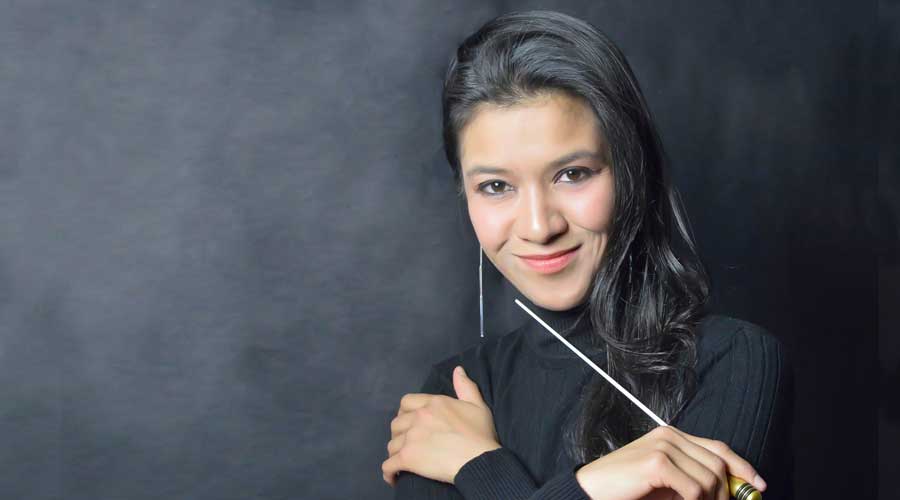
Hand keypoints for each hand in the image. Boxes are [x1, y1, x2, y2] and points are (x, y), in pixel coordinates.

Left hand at [382, 365, 500, 486]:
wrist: (479, 460)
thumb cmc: (480, 434)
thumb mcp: (478, 406)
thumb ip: (465, 386)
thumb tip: (457, 370)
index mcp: (433, 404)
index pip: (406, 402)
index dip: (405, 412)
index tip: (409, 421)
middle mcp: (418, 417)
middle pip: (396, 423)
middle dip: (399, 433)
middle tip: (407, 443)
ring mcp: (411, 437)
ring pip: (392, 444)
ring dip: (395, 452)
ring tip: (402, 461)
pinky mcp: (408, 457)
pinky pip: (389, 465)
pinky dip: (388, 472)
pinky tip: (392, 477)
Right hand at [575, 425, 766, 499]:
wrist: (590, 492)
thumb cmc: (626, 491)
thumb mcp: (667, 486)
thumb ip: (693, 482)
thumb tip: (729, 493)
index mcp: (671, 437)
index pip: (718, 448)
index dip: (742, 467)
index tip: (759, 487)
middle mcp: (668, 436)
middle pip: (718, 463)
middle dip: (727, 493)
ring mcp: (662, 446)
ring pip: (709, 478)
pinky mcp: (656, 461)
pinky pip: (694, 488)